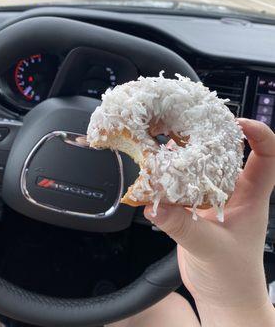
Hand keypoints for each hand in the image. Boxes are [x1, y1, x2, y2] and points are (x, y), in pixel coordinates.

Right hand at [144, 119, 274, 326]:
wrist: (223, 296)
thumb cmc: (233, 277)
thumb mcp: (211, 249)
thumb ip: (183, 227)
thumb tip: (155, 206)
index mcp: (252, 197)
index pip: (267, 157)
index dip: (259, 135)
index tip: (239, 122)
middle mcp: (234, 193)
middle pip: (229, 154)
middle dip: (212, 136)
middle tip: (191, 123)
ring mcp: (214, 200)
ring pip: (203, 168)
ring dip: (188, 155)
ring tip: (169, 140)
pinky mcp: (196, 209)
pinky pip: (184, 185)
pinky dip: (171, 177)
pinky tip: (157, 171)